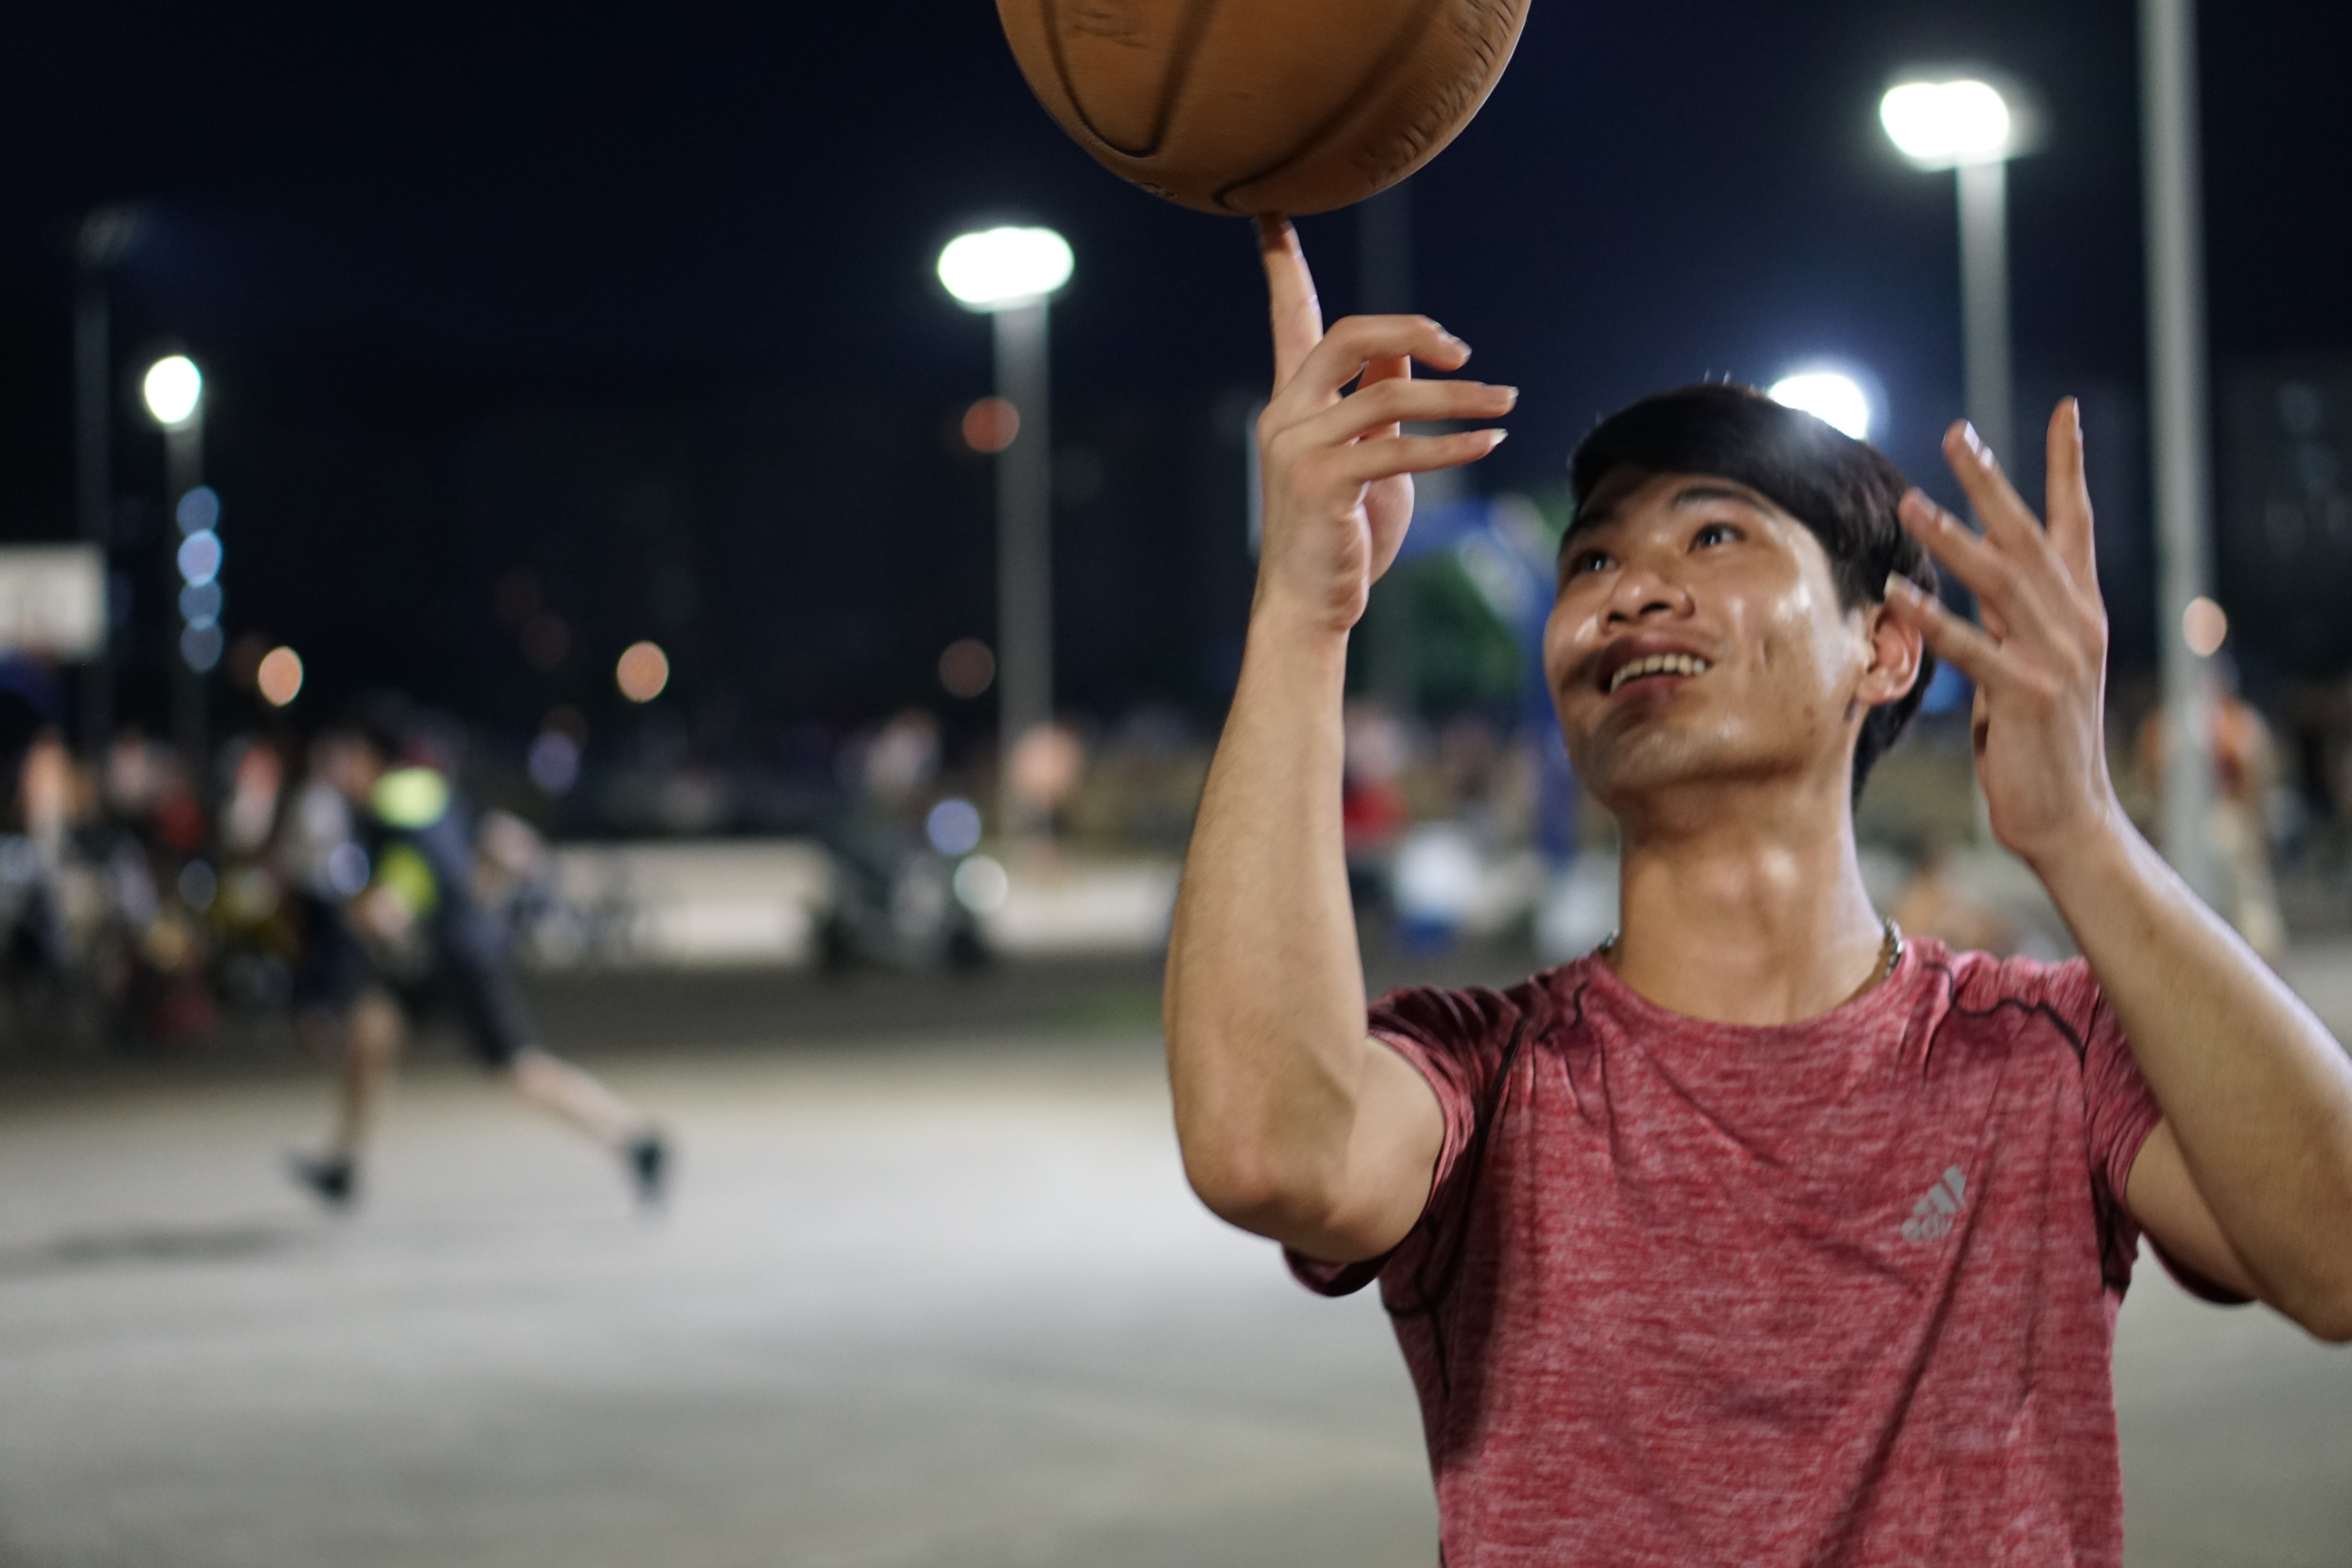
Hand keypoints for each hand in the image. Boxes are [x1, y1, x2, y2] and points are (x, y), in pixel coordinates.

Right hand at [1251, 216, 1513, 634]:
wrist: (1312, 606)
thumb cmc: (1346, 533)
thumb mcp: (1370, 456)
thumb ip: (1379, 398)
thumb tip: (1408, 348)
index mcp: (1292, 400)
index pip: (1287, 318)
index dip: (1282, 266)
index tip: (1272, 214)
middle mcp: (1286, 414)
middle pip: (1349, 336)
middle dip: (1412, 330)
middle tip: (1462, 350)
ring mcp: (1298, 447)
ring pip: (1391, 395)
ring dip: (1459, 397)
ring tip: (1504, 403)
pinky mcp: (1322, 482)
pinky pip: (1401, 447)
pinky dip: (1454, 443)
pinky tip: (1490, 441)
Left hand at [1882, 400, 2122, 869]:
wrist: (2071, 817)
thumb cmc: (2040, 743)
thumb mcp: (2032, 667)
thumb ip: (2011, 624)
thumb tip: (1979, 586)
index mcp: (2080, 612)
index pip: (2075, 523)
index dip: (2069, 465)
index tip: (2064, 410)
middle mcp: (2076, 624)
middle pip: (2030, 536)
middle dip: (1992, 482)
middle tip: (1959, 432)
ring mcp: (2056, 659)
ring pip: (2000, 582)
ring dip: (1952, 539)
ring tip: (1908, 503)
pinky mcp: (2028, 696)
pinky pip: (1973, 649)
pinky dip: (1935, 620)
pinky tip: (1898, 594)